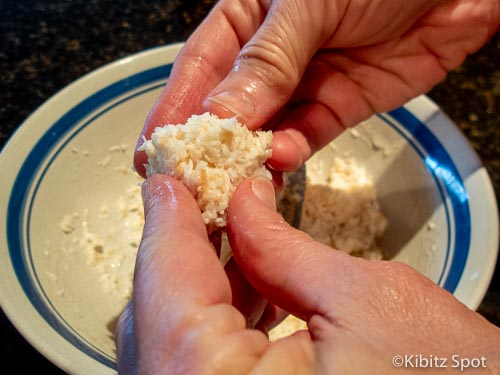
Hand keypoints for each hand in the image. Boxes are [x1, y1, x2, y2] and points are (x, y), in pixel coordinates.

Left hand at [115, 175, 499, 373]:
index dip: (169, 219)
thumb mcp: (364, 301)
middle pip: (159, 314)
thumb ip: (281, 247)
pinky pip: (201, 365)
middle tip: (202, 199)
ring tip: (228, 231)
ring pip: (175, 341)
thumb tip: (241, 201)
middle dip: (184, 248)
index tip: (169, 178)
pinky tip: (243, 284)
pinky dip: (219, 321)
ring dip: (202, 282)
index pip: (167, 282)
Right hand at [134, 0, 498, 175]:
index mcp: (248, 17)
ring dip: (251, 154)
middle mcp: (271, 54)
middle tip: (189, 180)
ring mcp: (305, 82)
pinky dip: (292, 150)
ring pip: (266, 127)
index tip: (154, 149)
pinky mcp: (340, 105)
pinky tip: (280, 160)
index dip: (175, 107)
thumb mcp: (309, 2)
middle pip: (229, 104)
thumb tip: (222, 113)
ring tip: (235, 180)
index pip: (200, 66)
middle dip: (210, 143)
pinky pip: (307, 134)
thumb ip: (266, 60)